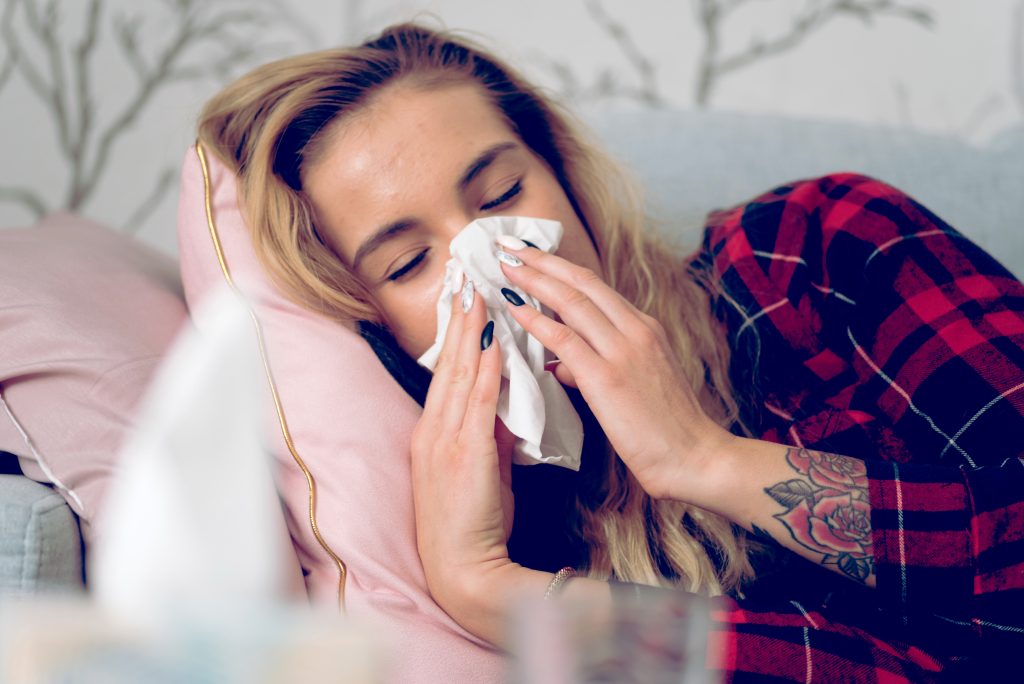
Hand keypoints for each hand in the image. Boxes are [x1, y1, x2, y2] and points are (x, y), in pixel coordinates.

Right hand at [410, 283, 516, 622]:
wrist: (461, 570)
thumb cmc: (471, 524)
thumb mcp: (481, 470)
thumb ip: (490, 433)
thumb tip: (507, 404)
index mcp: (433, 433)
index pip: (445, 373)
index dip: (454, 335)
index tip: (464, 299)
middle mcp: (433, 430)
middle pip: (446, 364)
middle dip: (457, 319)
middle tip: (466, 277)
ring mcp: (444, 440)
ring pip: (458, 374)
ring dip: (469, 331)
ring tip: (477, 293)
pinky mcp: (463, 454)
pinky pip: (476, 402)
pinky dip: (484, 368)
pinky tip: (492, 342)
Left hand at [499, 244, 734, 500]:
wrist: (695, 457)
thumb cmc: (667, 428)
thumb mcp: (637, 384)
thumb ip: (599, 366)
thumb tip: (566, 365)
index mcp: (644, 327)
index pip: (595, 286)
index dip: (560, 267)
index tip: (531, 254)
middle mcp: (635, 329)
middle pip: (580, 282)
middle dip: (541, 260)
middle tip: (508, 245)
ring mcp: (623, 350)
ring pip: (570, 301)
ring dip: (532, 279)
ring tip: (504, 265)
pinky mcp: (607, 377)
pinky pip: (564, 339)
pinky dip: (535, 320)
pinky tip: (514, 307)